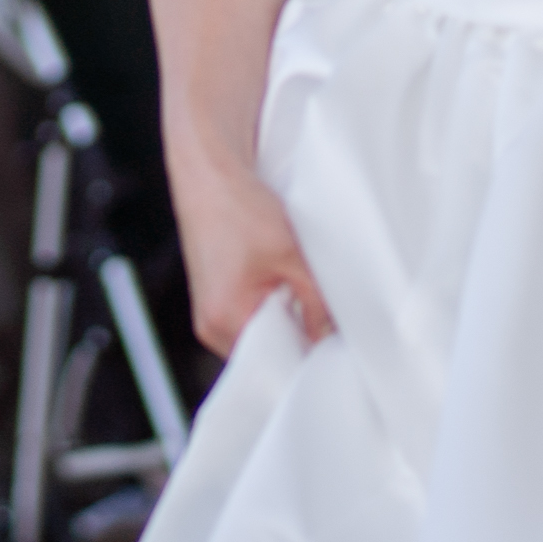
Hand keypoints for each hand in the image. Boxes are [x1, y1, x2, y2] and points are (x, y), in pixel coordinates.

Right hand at [171, 159, 330, 353]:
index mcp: (225, 320)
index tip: (335, 347)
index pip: (275, 366)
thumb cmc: (238, 207)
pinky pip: (248, 320)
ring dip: (283, 321)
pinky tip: (282, 286)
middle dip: (296, 338)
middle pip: (265, 356)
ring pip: (258, 337)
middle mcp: (209, 326)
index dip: (308, 357)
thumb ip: (315, 303)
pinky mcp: (213, 300)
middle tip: (325, 316)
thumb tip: (331, 336)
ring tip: (298, 292)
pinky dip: (268, 309)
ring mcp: (208, 315)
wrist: (207, 174)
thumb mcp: (291, 255)